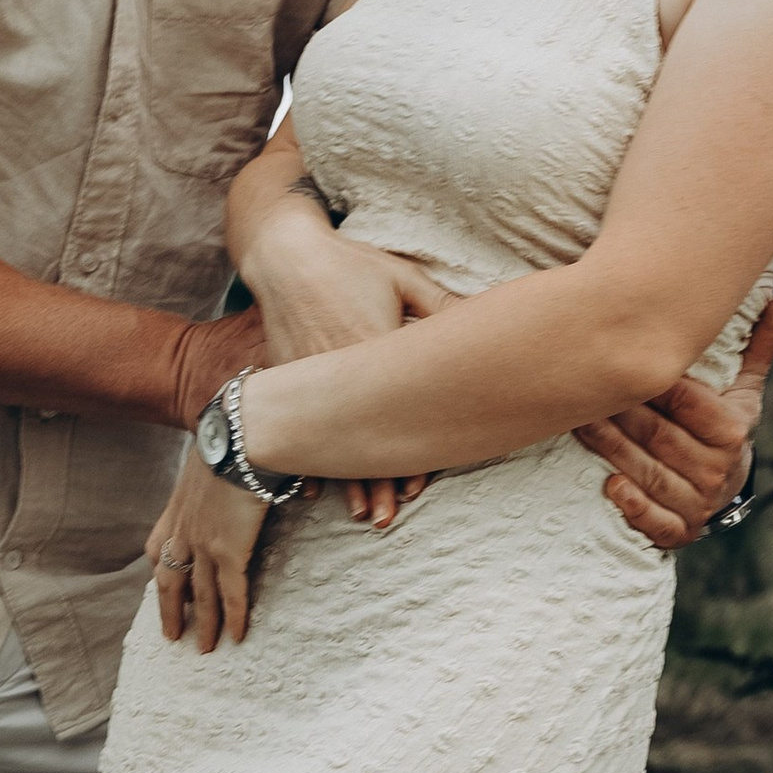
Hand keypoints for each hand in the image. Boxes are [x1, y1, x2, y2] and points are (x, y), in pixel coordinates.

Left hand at [147, 452, 272, 649]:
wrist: (242, 434)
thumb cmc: (236, 434)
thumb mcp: (215, 451)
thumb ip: (220, 469)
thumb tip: (241, 465)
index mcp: (179, 505)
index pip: (159, 546)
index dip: (161, 571)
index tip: (163, 588)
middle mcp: (185, 528)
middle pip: (171, 580)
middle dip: (171, 610)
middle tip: (173, 635)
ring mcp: (204, 542)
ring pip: (200, 595)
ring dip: (203, 625)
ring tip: (205, 649)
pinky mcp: (228, 551)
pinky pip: (231, 593)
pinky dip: (233, 617)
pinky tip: (236, 636)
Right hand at [246, 202, 458, 532]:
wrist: (286, 256)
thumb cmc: (351, 263)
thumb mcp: (402, 277)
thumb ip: (442, 303)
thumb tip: (485, 320)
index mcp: (372, 345)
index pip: (397, 411)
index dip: (408, 453)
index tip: (420, 487)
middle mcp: (339, 369)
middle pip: (361, 436)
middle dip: (376, 482)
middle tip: (390, 517)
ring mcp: (309, 376)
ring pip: (329, 440)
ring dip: (345, 479)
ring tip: (361, 512)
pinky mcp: (288, 375)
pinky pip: (298, 426)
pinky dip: (306, 458)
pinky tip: (311, 490)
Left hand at [575, 281, 772, 548]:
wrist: (721, 484)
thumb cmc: (723, 419)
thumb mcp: (744, 381)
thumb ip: (766, 335)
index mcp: (734, 429)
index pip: (685, 401)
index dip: (651, 381)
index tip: (619, 357)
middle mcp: (720, 470)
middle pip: (659, 436)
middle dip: (620, 411)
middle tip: (583, 386)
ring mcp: (699, 504)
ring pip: (648, 474)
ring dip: (610, 450)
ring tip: (579, 422)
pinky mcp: (679, 531)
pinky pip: (656, 522)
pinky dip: (634, 506)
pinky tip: (610, 485)